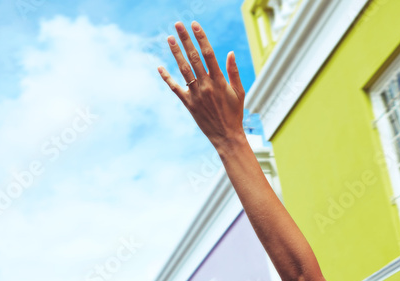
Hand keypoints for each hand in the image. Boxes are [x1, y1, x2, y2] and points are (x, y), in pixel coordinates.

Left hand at [158, 21, 246, 149]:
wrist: (227, 136)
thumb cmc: (235, 113)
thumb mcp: (240, 92)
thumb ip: (233, 72)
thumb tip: (230, 53)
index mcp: (220, 81)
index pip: (208, 54)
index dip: (201, 38)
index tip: (195, 25)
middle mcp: (206, 85)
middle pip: (194, 57)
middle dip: (185, 39)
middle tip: (178, 24)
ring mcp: (196, 95)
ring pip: (183, 69)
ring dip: (176, 53)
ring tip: (169, 38)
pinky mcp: (188, 104)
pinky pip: (175, 88)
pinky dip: (167, 78)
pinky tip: (159, 67)